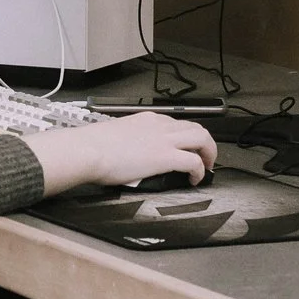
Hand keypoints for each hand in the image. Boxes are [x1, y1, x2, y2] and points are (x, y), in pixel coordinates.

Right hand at [24, 112, 217, 197]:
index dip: (186, 136)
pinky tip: (195, 180)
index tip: (186, 146)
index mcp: (147, 119)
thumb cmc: (93, 146)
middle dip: (205, 143)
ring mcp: (164, 139)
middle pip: (196, 127)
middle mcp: (159, 125)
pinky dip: (200, 171)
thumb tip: (128, 152)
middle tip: (205, 157)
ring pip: (202, 138)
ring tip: (207, 167)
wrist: (89, 150)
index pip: (176, 123)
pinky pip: (194, 162)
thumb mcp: (116, 135)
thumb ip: (129, 140)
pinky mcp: (166, 157)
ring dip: (209, 153)